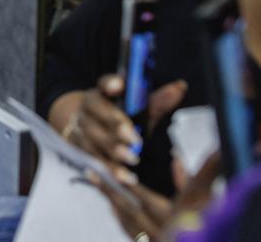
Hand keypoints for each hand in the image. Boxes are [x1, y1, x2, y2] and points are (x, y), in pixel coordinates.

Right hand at [64, 75, 187, 181]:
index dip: (110, 84)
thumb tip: (180, 87)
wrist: (85, 127)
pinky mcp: (80, 149)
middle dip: (116, 126)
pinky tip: (126, 178)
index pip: (104, 83)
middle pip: (99, 114)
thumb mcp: (134, 108)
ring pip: (95, 139)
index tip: (120, 85)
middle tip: (135, 139)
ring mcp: (80, 129)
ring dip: (113, 151)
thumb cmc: (117, 116)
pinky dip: (110, 170)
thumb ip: (156, 100)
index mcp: (101, 92)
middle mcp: (87, 108)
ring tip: (133, 160)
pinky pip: (94, 160)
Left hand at [93, 152, 220, 241]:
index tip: (114, 172)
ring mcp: (156, 240)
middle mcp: (163, 232)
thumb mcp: (206, 200)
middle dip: (109, 190)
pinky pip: (133, 234)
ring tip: (99, 184)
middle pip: (129, 210)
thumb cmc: (210, 222)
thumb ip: (190, 180)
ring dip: (112, 203)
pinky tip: (116, 210)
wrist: (209, 238)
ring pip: (128, 223)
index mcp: (175, 218)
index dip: (130, 186)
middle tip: (91, 172)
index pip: (146, 199)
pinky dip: (123, 221)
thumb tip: (175, 158)